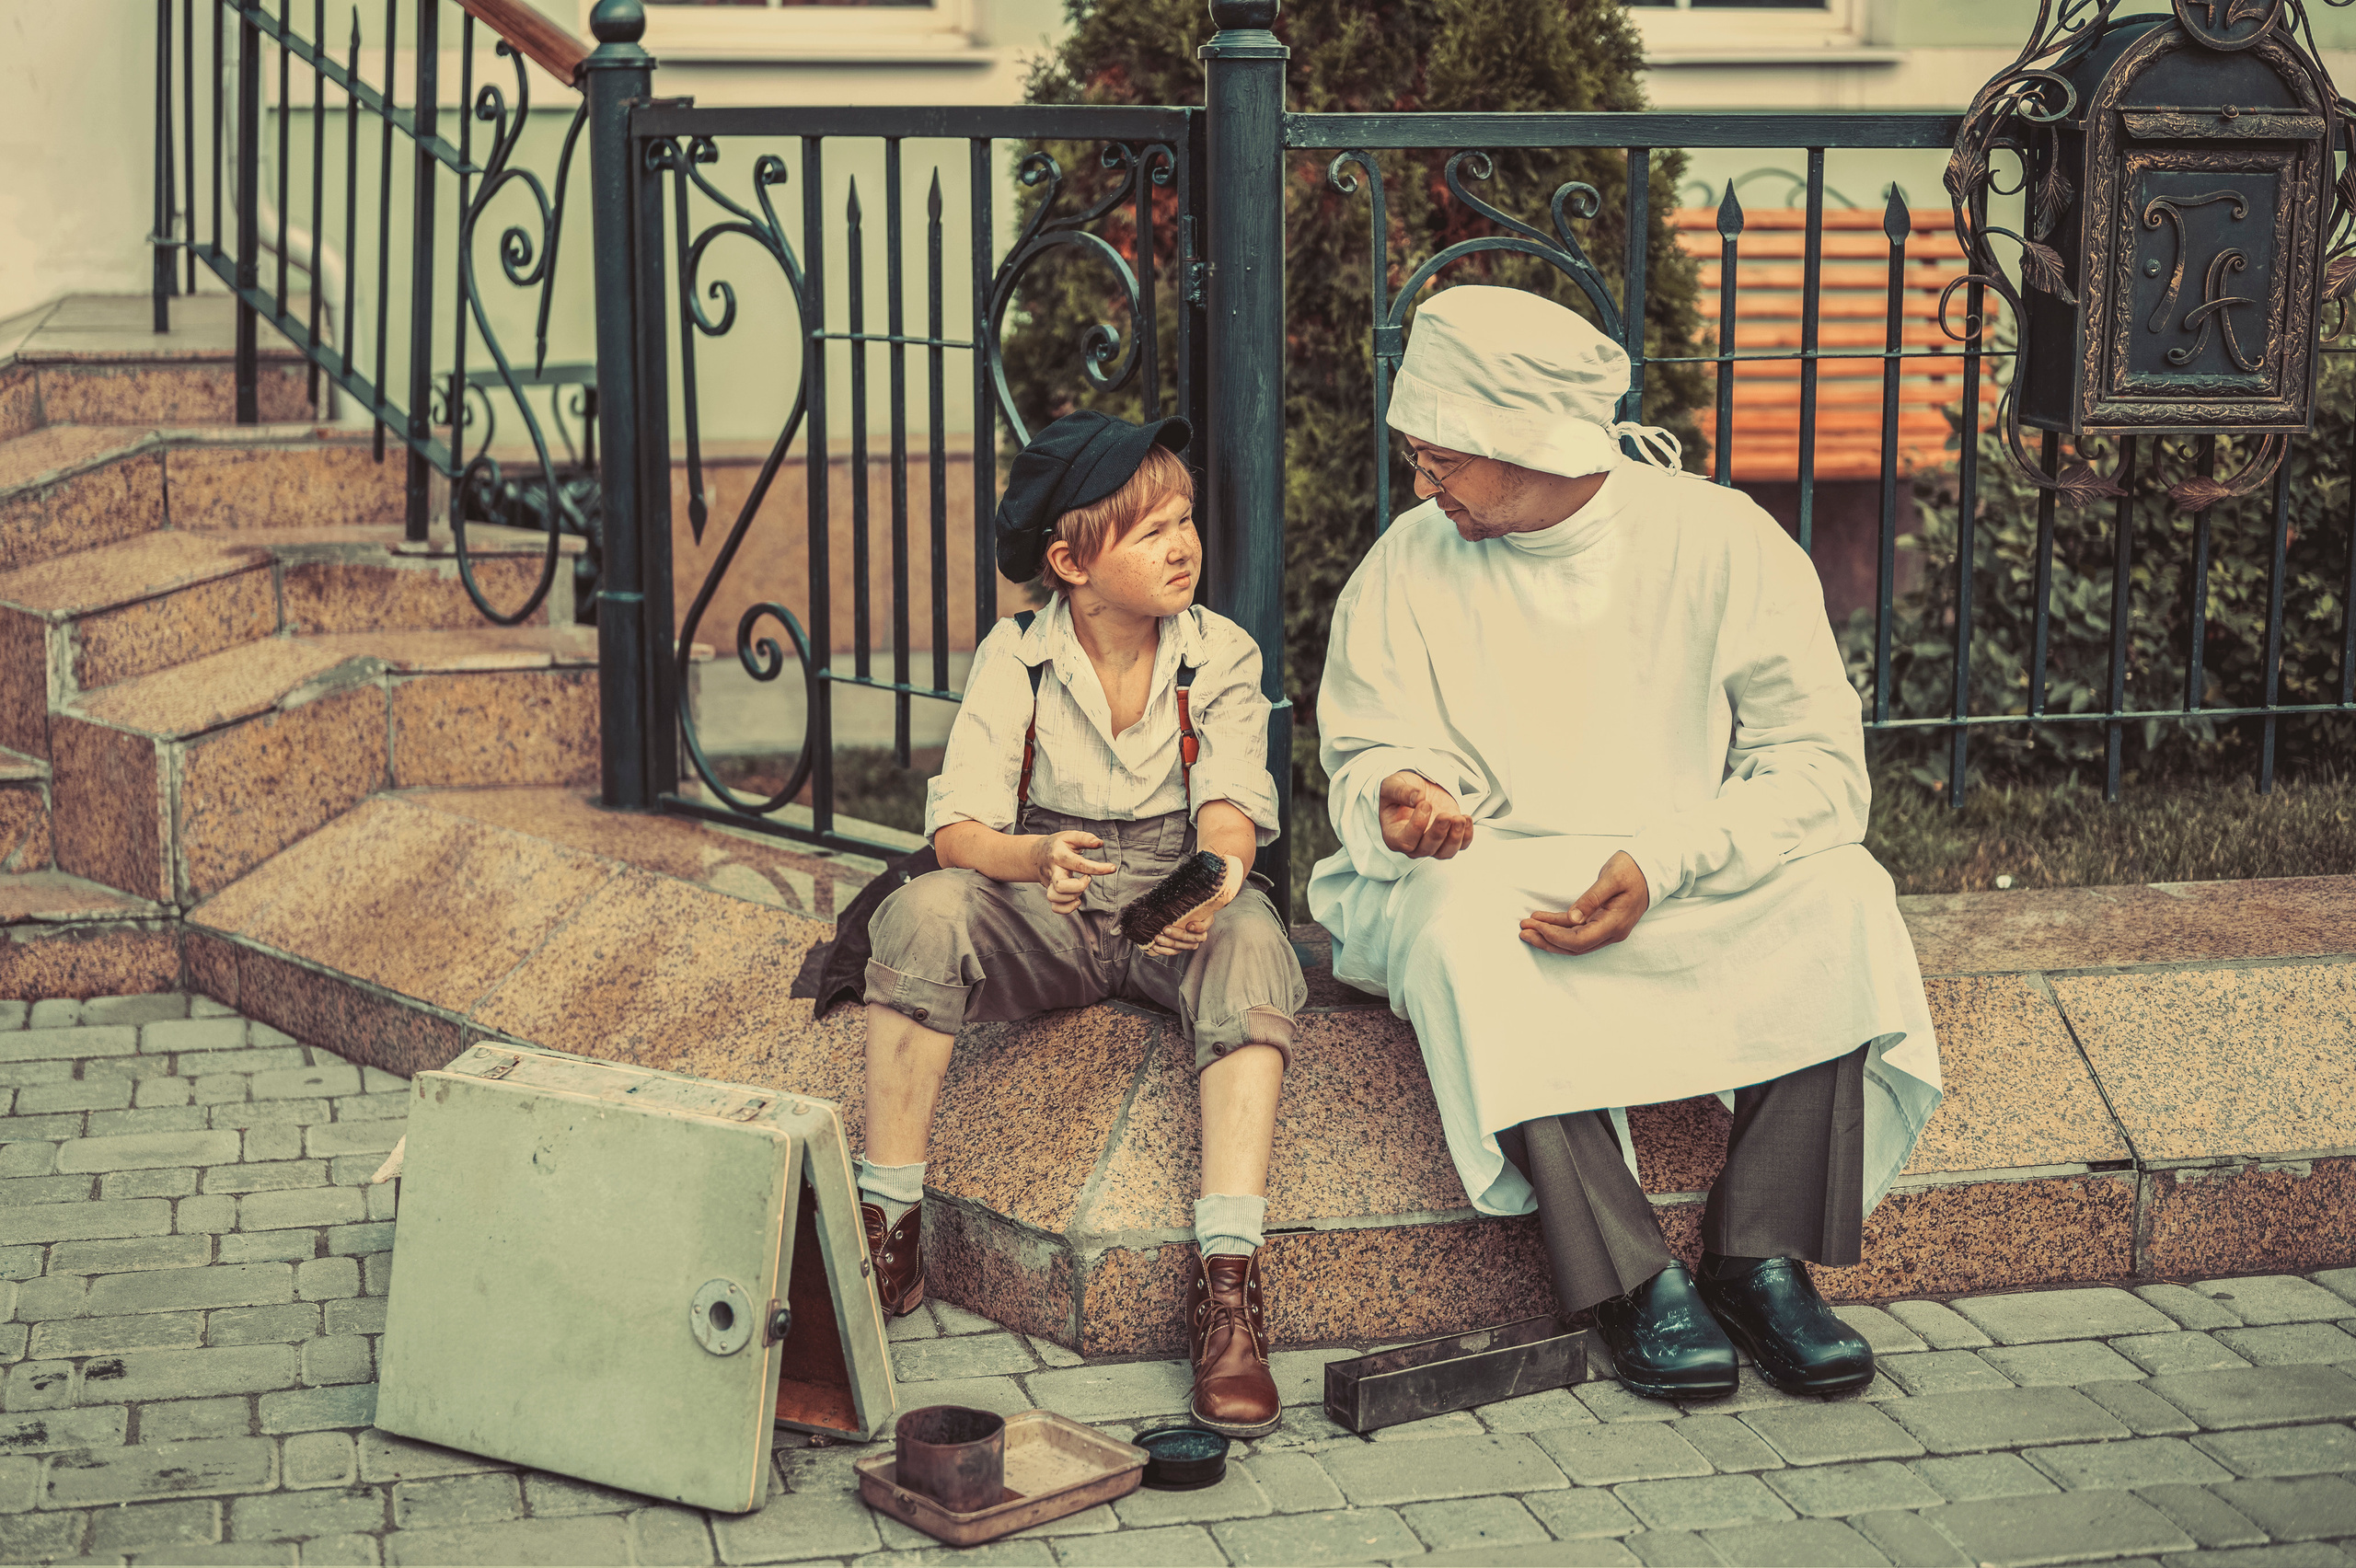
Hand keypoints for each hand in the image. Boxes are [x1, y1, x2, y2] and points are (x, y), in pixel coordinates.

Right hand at [1031, 830, 1115, 914]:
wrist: (1035, 855)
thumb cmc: (1057, 845)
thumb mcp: (1069, 836)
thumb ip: (1085, 838)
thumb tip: (1099, 843)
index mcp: (1059, 855)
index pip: (1078, 864)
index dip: (1097, 868)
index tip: (1112, 868)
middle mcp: (1053, 871)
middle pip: (1061, 885)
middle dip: (1079, 886)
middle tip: (1087, 878)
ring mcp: (1050, 883)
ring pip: (1055, 897)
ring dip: (1072, 896)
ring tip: (1080, 887)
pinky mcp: (1050, 892)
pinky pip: (1055, 907)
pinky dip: (1067, 908)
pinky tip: (1076, 900)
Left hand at [1144, 854, 1247, 956]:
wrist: (1189, 897)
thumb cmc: (1193, 888)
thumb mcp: (1197, 880)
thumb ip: (1203, 871)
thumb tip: (1209, 855)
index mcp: (1207, 915)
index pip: (1206, 925)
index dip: (1199, 927)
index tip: (1189, 924)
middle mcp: (1200, 928)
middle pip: (1194, 939)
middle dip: (1179, 935)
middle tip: (1164, 928)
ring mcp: (1190, 936)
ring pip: (1185, 946)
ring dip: (1171, 944)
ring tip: (1157, 938)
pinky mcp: (1180, 940)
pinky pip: (1176, 949)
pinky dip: (1166, 950)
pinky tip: (1154, 947)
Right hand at [1378, 771, 1473, 859]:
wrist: (1416, 789)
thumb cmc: (1399, 791)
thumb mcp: (1392, 785)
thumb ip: (1400, 791)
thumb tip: (1417, 798)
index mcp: (1394, 836)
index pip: (1405, 842)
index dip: (1417, 826)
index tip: (1425, 805)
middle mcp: (1413, 845)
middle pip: (1427, 850)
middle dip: (1438, 833)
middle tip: (1445, 815)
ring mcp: (1432, 844)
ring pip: (1445, 852)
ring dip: (1455, 837)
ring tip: (1460, 818)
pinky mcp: (1449, 838)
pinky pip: (1461, 845)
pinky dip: (1467, 835)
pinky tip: (1466, 818)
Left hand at [1521, 850, 1649, 956]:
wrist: (1651, 868)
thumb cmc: (1632, 870)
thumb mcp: (1611, 878)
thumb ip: (1592, 899)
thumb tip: (1572, 919)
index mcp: (1615, 924)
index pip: (1580, 940)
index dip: (1555, 936)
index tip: (1535, 925)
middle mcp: (1612, 932)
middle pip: (1574, 946)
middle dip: (1547, 940)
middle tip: (1523, 931)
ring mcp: (1607, 929)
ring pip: (1574, 941)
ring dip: (1550, 935)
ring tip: (1526, 927)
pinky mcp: (1602, 923)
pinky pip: (1577, 930)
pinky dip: (1559, 926)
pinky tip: (1542, 920)